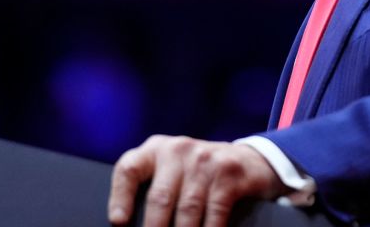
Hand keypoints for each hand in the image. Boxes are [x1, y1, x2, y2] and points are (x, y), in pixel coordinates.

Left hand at [108, 135, 287, 226]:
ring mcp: (204, 160)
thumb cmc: (200, 173)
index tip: (119, 223)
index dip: (119, 197)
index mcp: (156, 150)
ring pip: (187, 210)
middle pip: (159, 198)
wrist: (251, 160)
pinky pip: (215, 213)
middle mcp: (178, 150)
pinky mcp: (228, 173)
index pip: (129, 169)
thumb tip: (131, 226)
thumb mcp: (174, 171)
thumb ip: (155, 189)